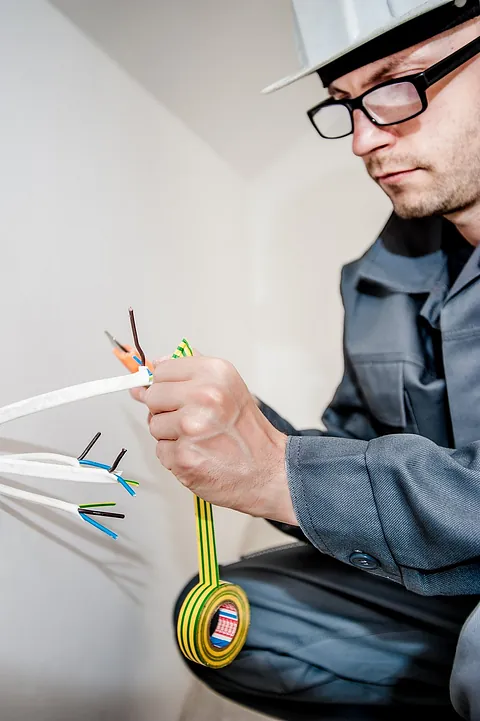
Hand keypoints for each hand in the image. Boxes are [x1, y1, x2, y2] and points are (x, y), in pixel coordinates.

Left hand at [139, 355, 297, 523]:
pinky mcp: (183, 456)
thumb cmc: (248, 432)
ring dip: (170, 434)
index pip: (162, 370)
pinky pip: (161, 450)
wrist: (268, 471)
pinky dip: (175, 455)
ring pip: (154, 424)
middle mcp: (203, 396)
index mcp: (214, 373)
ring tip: (199, 438)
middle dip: (165, 409)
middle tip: (192, 420)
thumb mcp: (229, 387)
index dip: (167, 385)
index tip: (176, 395)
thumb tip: (156, 364)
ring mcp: (191, 428)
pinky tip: (198, 454)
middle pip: (153, 396)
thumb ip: (192, 373)